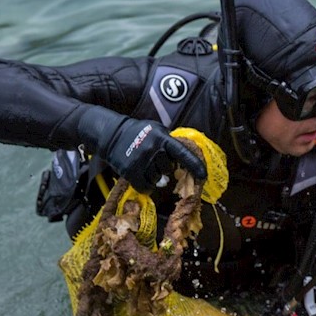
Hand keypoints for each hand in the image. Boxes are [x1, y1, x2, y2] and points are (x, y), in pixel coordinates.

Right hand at [81, 111, 207, 191]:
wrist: (111, 134)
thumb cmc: (138, 131)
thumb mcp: (156, 129)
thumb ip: (169, 141)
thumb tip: (186, 157)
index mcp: (162, 138)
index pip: (182, 153)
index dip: (194, 165)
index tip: (203, 175)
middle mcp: (153, 149)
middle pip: (167, 169)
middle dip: (164, 168)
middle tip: (154, 161)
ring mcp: (141, 161)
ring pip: (157, 179)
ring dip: (154, 177)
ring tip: (146, 167)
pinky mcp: (130, 171)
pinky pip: (145, 187)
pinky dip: (146, 186)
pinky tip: (143, 179)